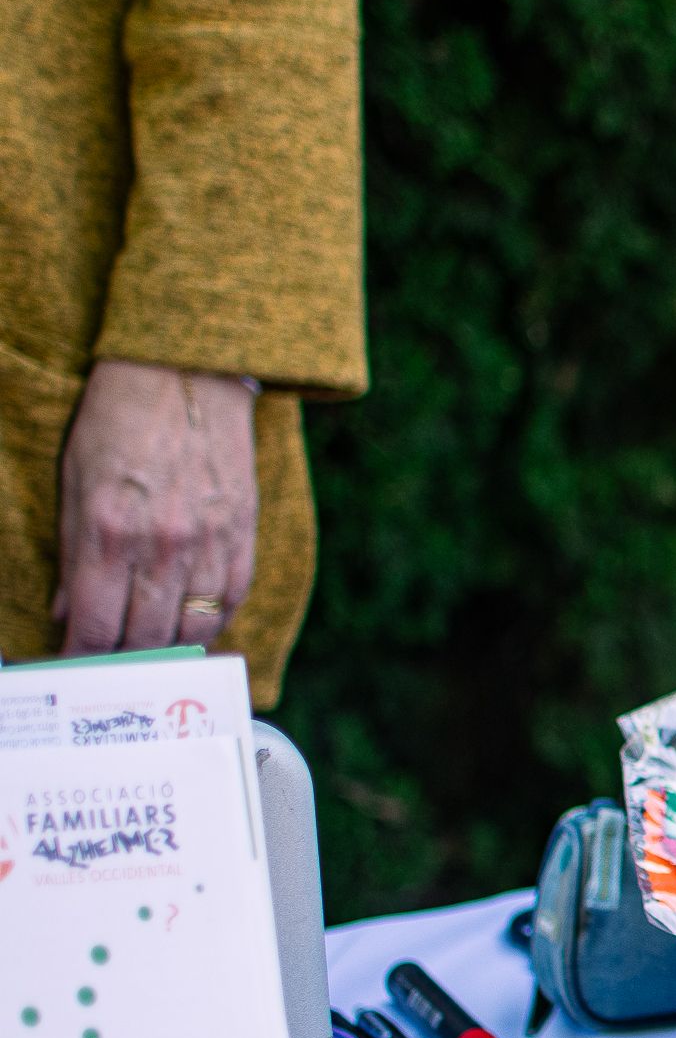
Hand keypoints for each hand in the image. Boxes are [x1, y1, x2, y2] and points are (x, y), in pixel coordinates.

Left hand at [55, 359, 258, 654]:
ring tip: (151, 649)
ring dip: (169, 647)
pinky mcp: (243, 532)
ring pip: (193, 627)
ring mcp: (209, 541)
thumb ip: (74, 551)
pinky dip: (211, 621)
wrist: (185, 371)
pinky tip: (193, 624)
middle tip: (111, 664)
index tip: (73, 666)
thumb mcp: (75, 480)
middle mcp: (162, 544)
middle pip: (146, 636)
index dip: (82, 656)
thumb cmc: (118, 420)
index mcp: (109, 530)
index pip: (96, 625)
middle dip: (124, 659)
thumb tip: (70, 609)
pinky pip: (231, 598)